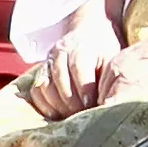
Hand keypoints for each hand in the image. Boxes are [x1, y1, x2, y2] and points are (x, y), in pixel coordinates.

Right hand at [23, 5, 135, 121]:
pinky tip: (55, 115)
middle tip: (82, 117)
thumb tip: (110, 102)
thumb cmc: (103, 48)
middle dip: (71, 102)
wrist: (87, 29)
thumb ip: (108, 77)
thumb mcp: (111, 56)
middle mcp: (61, 52)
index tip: (92, 107)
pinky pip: (36, 90)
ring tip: (70, 117)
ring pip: (46, 86)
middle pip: (60, 80)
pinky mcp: (41, 70)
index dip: (84, 90)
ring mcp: (48, 61)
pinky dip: (44, 105)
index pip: (79, 69)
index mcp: (81, 47)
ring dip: (57, 105)